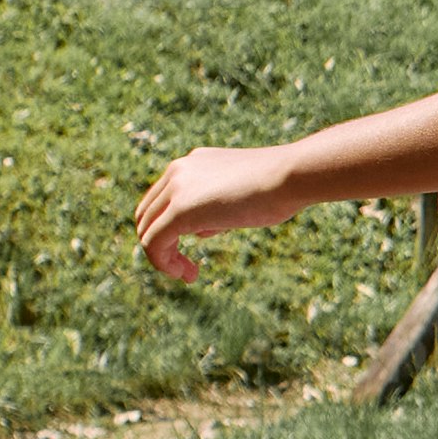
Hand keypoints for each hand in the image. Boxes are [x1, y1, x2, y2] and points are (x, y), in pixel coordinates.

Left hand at [129, 144, 286, 286]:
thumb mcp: (241, 196)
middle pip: (147, 214)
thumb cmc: (279, 187)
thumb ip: (216, 209)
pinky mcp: (180, 210)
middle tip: (187, 268)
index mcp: (192, 163)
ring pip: (147, 230)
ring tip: (188, 275)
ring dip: (163, 258)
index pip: (163, 199)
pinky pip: (154, 243)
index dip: (170, 229)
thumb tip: (200, 230)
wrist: (290, 176)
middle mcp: (178, 170)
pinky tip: (187, 275)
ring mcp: (176, 188)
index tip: (194, 249)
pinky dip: (163, 263)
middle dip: (162, 244)